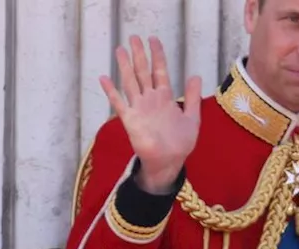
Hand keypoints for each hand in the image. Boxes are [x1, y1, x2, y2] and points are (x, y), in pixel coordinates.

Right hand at [100, 35, 200, 193]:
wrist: (169, 161)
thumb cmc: (181, 142)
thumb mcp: (192, 118)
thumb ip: (192, 97)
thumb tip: (195, 75)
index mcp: (165, 97)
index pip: (160, 71)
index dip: (157, 55)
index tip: (153, 40)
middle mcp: (150, 99)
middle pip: (143, 72)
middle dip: (139, 54)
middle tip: (133, 37)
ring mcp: (139, 108)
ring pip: (131, 82)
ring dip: (125, 66)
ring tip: (119, 50)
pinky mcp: (130, 120)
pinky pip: (119, 103)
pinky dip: (111, 91)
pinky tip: (104, 78)